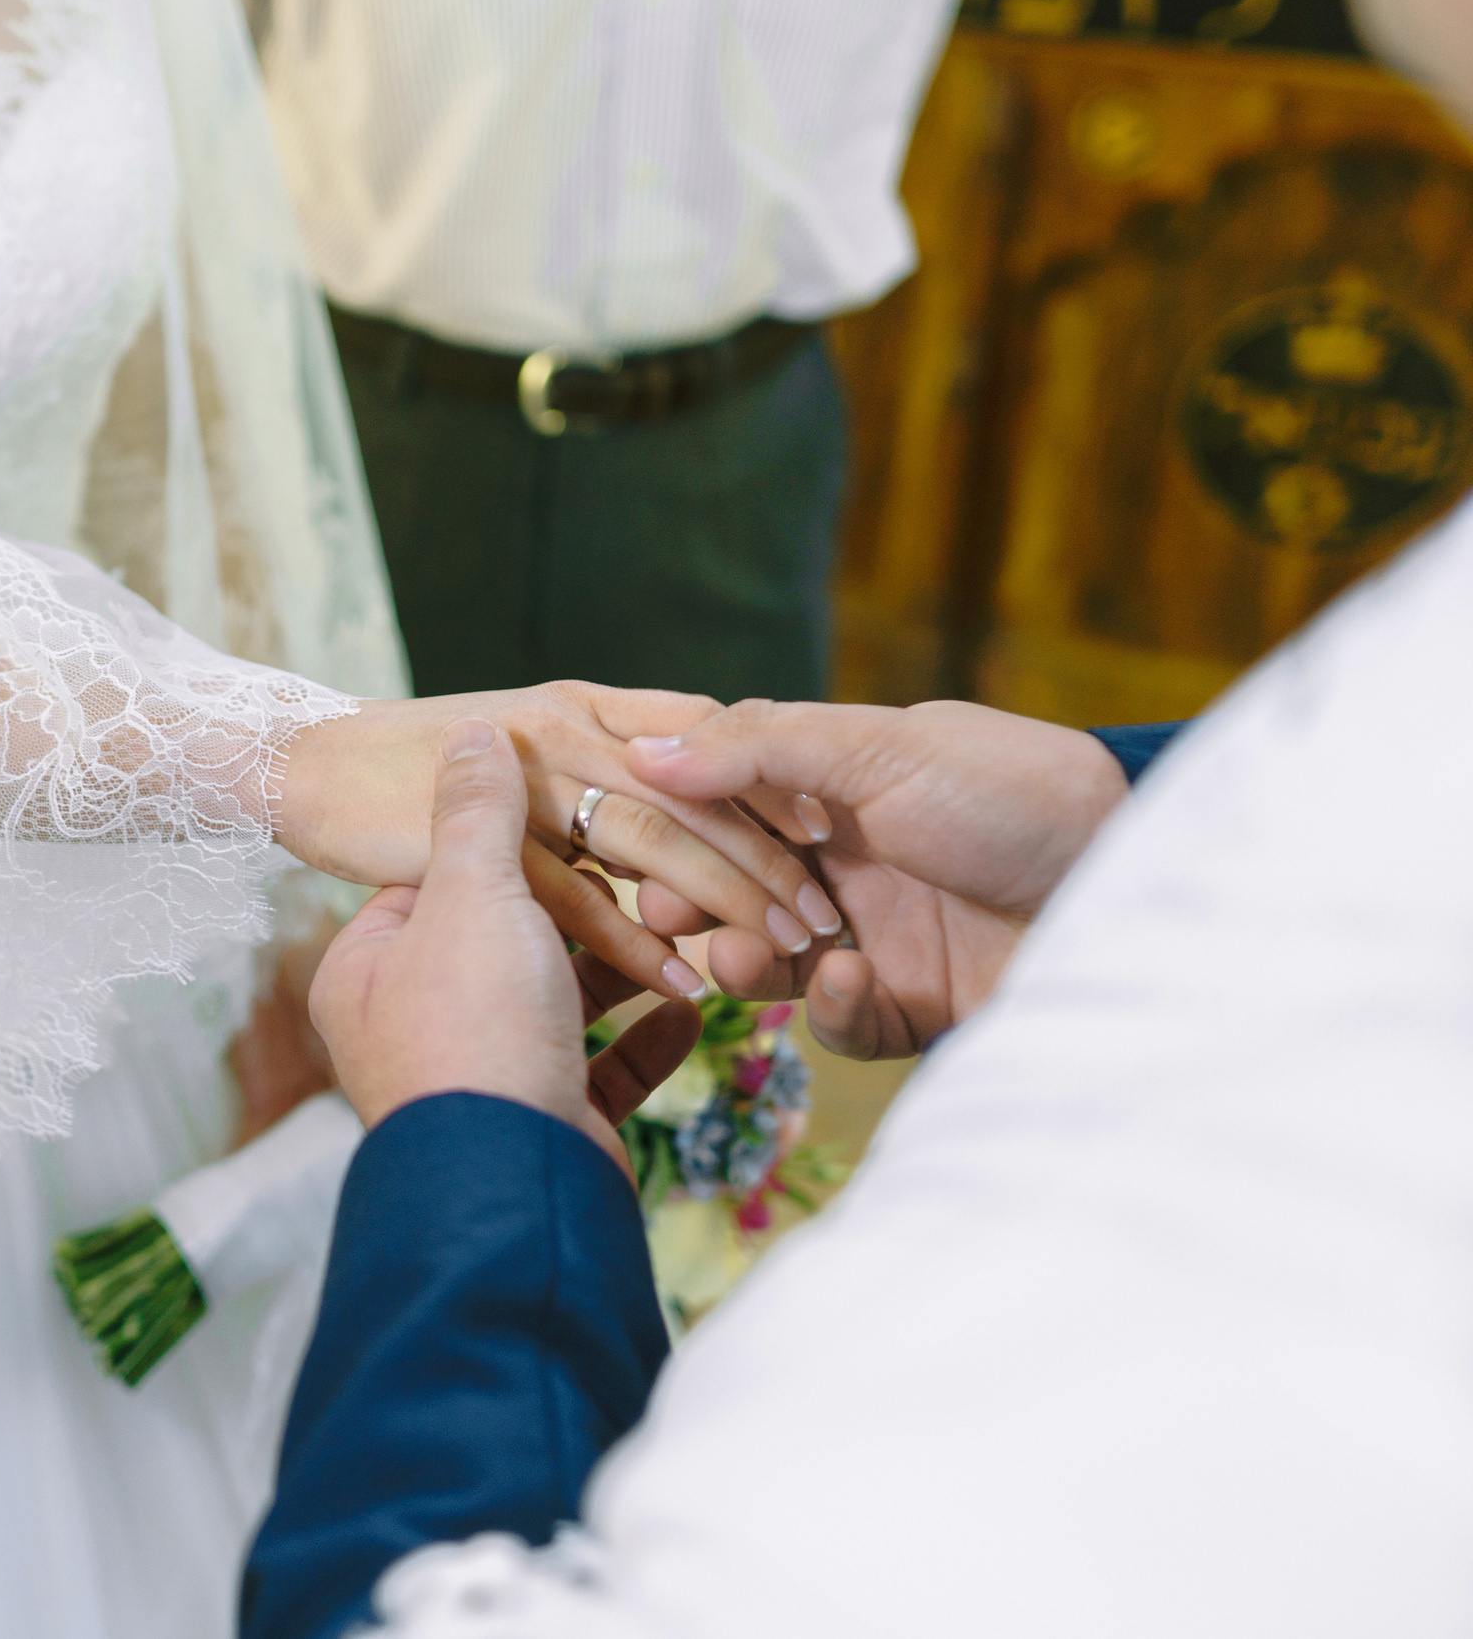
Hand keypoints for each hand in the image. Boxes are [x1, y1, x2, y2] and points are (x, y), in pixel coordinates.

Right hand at [281, 684, 844, 1005]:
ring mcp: (526, 786)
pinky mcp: (484, 846)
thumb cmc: (401, 760)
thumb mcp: (518, 738)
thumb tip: (652, 792)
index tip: (828, 827)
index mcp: (581, 704)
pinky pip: (577, 900)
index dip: (768, 776)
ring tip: (782, 950)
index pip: (700, 730)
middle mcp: (566, 732)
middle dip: (769, 856)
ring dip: (724, 901)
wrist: (299, 765)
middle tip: (828, 912)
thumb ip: (590, 759)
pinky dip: (633, 945)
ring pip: (652, 843)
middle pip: (694, 795)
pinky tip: (678, 986)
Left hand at [308, 718, 706, 1168]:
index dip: (518, 839)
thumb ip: (477, 810)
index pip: (443, 875)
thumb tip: (474, 730)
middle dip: (591, 911)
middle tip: (652, 874)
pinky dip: (649, 1038)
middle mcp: (412, 1023)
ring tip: (691, 935)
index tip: (585, 816)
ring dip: (631, 970)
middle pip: (511, 939)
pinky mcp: (542, 1122)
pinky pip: (601, 1067)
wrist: (512, 1184)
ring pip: (562, 1001)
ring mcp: (479, 1078)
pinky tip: (696, 1011)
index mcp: (369, 965)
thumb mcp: (470, 894)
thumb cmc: (473, 1030)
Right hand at [623, 699, 1128, 1058]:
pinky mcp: (915, 1005)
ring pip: (775, 961)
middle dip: (698, 901)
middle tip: (670, 913)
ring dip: (745, 957)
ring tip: (740, 958)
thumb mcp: (880, 748)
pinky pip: (842, 1018)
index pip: (730, 808)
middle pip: (738, 888)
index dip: (681, 827)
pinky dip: (830, 1005)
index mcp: (839, 789)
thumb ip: (759, 747)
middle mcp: (852, 862)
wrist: (1128, 882)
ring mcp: (882, 936)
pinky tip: (846, 978)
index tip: (636, 840)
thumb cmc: (1015, 793)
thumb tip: (645, 749)